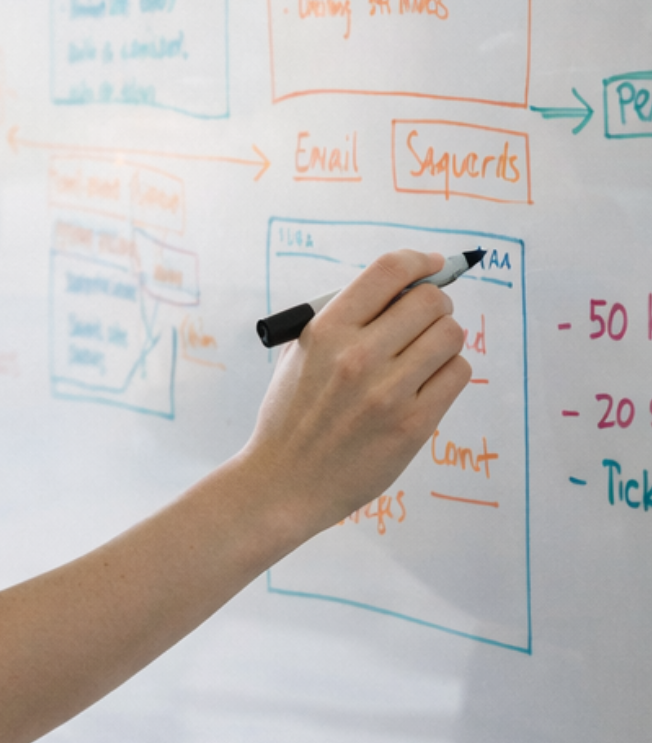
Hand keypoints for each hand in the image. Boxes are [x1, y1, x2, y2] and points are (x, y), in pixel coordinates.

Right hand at [239, 250, 471, 543]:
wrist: (285, 481)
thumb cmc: (293, 413)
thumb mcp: (302, 352)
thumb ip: (347, 318)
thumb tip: (406, 287)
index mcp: (327, 330)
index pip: (389, 271)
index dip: (421, 260)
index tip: (433, 264)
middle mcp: (359, 356)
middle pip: (430, 300)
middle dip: (435, 303)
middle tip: (427, 318)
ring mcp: (388, 392)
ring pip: (451, 335)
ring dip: (444, 337)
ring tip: (426, 352)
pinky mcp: (413, 425)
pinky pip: (457, 374)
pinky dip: (449, 370)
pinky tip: (429, 380)